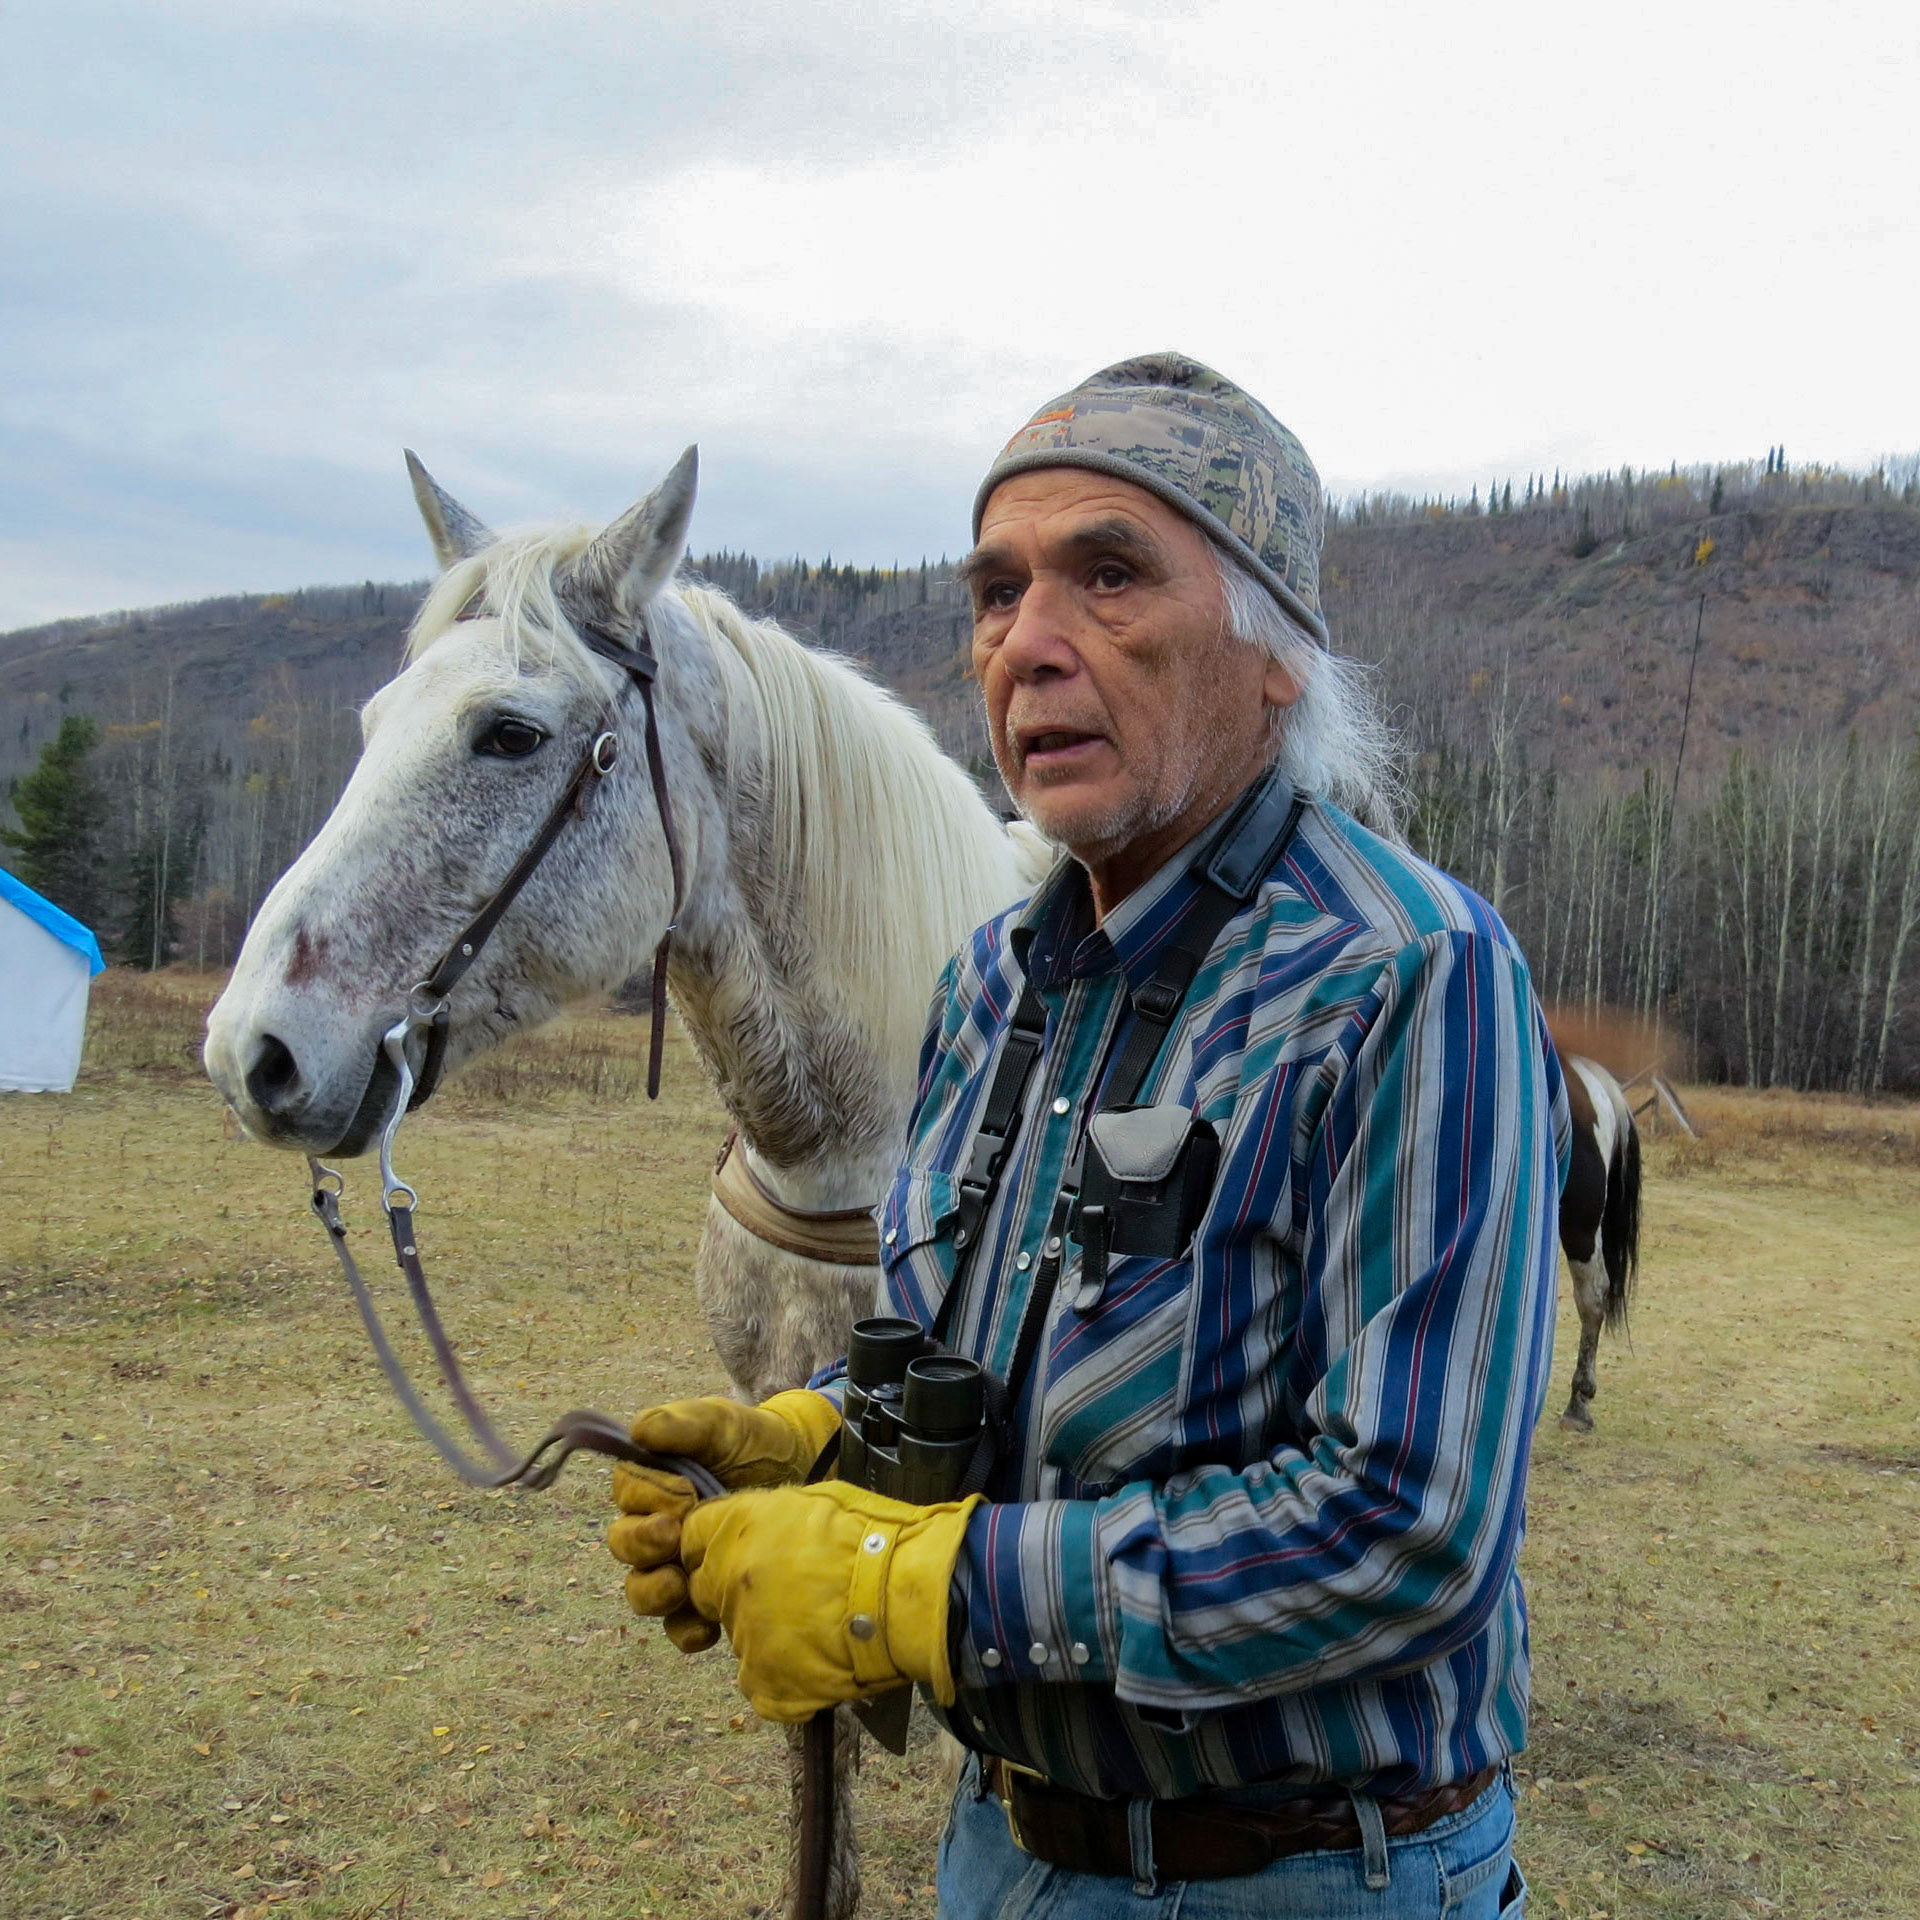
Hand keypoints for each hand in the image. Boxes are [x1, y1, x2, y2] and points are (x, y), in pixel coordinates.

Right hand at [608, 1390, 840, 1651]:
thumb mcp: (722, 1422)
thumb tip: (639, 1430)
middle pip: (625, 1546)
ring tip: (678, 1586)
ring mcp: (677, 1565)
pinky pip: (680, 1626)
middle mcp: (655, 1527)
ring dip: (654, 1593)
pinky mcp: (704, 1597)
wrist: (805, 1468)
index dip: (646, 1499)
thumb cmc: (753, 1441)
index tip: (681, 1494)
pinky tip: (708, 1629)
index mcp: (651, 1483)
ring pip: (643, 1591)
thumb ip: (682, 1422)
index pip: (627, 1495)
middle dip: (642, 1546)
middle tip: (672, 1537)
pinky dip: (687, 1631)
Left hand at [679, 1480, 981, 1721]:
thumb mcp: (816, 1500)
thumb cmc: (877, 1536)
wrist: (909, 1591)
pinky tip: (822, 1659)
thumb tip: (760, 1528)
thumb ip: (770, 1517)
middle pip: (709, 1591)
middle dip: (738, 1592)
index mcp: (737, 1528)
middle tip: (788, 1594)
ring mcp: (743, 1636)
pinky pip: (763, 1683)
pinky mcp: (764, 1683)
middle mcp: (727, 1580)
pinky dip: (788, 1678)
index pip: (692, 1537)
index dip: (716, 1547)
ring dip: (768, 1634)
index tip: (740, 1555)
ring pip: (741, 1638)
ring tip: (820, 1626)